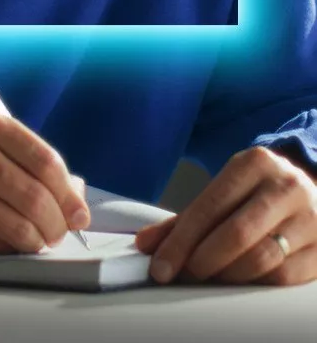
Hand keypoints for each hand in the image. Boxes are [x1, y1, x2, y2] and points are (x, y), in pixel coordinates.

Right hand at [0, 110, 90, 254]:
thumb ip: (34, 168)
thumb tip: (78, 202)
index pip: (46, 160)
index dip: (69, 193)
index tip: (77, 213)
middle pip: (37, 194)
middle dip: (58, 223)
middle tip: (58, 233)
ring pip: (23, 223)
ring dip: (40, 240)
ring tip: (38, 240)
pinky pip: (2, 241)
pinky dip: (16, 248)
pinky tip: (10, 243)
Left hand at [137, 146, 316, 284]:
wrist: (312, 189)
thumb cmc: (257, 195)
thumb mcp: (224, 192)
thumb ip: (185, 220)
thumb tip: (146, 244)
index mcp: (256, 164)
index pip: (208, 208)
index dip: (180, 243)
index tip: (160, 268)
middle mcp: (287, 187)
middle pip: (235, 235)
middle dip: (201, 262)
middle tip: (183, 275)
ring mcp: (312, 217)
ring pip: (261, 259)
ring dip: (227, 276)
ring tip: (210, 277)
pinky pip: (285, 275)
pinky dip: (255, 283)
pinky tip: (240, 280)